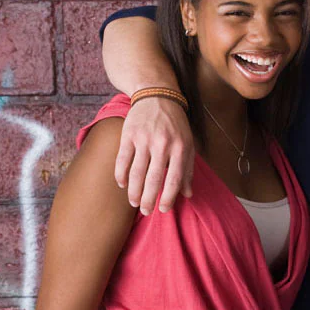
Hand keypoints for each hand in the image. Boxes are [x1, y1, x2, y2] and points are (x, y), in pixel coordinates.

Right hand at [116, 96, 193, 214]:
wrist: (157, 97)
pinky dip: (121, 174)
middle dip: (149, 199)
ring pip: (136, 172)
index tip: (163, 210)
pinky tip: (122, 185)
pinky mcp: (129, 135)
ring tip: (134, 203)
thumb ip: (188, 169)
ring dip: (134, 191)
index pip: (174, 179)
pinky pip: (122, 159)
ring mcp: (144, 139)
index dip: (168, 197)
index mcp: (180, 148)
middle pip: (153, 179)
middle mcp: (162, 145)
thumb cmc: (176, 125)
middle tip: (146, 212)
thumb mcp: (188, 144)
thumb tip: (188, 194)